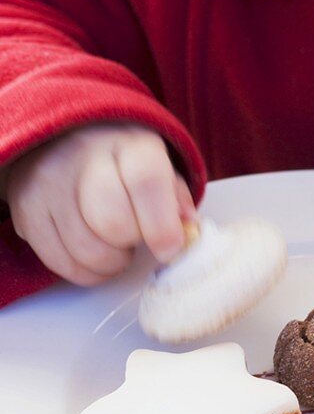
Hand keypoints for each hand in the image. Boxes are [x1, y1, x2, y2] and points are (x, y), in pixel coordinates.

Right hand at [5, 123, 196, 285]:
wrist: (64, 142)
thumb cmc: (122, 162)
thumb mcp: (158, 166)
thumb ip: (176, 198)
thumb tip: (187, 232)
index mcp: (128, 143)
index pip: (145, 181)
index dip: (161, 225)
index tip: (170, 248)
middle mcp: (83, 158)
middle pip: (112, 222)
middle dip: (133, 243)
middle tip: (137, 237)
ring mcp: (49, 185)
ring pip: (86, 250)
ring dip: (111, 263)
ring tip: (116, 246)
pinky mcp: (27, 212)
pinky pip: (61, 263)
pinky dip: (86, 271)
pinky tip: (95, 255)